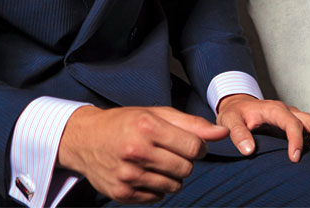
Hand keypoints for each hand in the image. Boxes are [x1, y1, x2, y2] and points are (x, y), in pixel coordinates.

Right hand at [58, 104, 228, 203]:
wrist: (86, 139)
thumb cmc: (126, 122)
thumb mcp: (157, 114)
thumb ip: (192, 124)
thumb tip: (223, 133)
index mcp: (147, 126)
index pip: (193, 147)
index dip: (198, 147)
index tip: (190, 143)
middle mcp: (136, 151)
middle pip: (185, 168)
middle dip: (185, 161)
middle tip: (171, 151)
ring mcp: (128, 175)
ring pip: (174, 186)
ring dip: (173, 175)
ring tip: (158, 161)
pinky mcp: (122, 193)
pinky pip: (157, 197)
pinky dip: (157, 187)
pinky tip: (145, 172)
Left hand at [216, 94, 309, 161]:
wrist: (238, 105)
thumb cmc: (234, 114)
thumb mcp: (230, 121)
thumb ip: (237, 133)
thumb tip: (249, 150)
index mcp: (273, 109)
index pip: (291, 122)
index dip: (295, 139)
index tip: (295, 158)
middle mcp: (287, 111)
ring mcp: (293, 116)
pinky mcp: (295, 123)